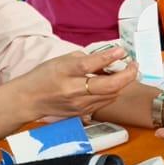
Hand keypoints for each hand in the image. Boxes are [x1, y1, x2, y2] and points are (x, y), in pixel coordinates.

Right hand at [8, 49, 137, 119]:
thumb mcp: (62, 60)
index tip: (122, 51)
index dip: (110, 57)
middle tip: (134, 65)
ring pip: (111, 95)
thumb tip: (111, 56)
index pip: (92, 64)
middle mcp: (74, 91)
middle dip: (128, 75)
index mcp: (66, 73)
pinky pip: (105, 102)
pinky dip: (112, 91)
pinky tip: (112, 83)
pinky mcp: (83, 113)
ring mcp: (80, 105)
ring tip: (124, 71)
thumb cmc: (44, 77)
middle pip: (109, 86)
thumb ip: (86, 59)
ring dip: (122, 83)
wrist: (29, 100)